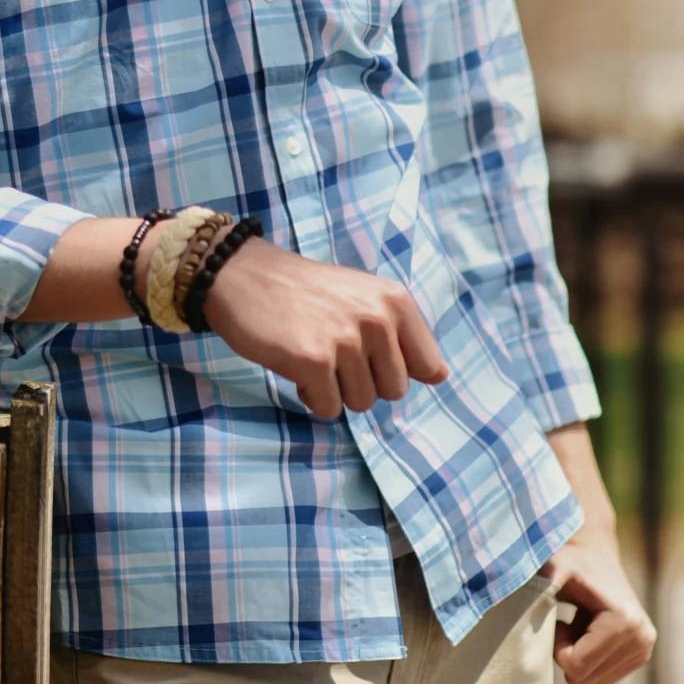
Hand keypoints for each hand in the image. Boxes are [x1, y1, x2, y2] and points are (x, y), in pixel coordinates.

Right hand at [198, 236, 446, 418]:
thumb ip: (402, 334)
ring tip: (311, 354)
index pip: (428, 366)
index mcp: (395, 301)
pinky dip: (310, 396)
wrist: (242, 275)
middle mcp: (377, 318)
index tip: (368, 354)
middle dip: (363, 382)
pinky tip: (295, 364)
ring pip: (360, 403)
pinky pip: (328, 409)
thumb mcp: (363, 297)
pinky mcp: (313, 361)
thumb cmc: (304, 290)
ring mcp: (346, 340)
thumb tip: (441, 376)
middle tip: (332, 351)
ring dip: (334, 389)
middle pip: (393, 391)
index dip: (394, 369)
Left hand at [545, 536, 656, 683]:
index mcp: (625, 622)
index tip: (561, 622)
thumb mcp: (556, 569)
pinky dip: (588, 661)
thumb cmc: (571, 564)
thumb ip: (549, 577)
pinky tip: (590, 634)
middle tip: (568, 625)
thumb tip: (546, 581)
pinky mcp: (641, 656)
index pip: (576, 667)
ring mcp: (644, 650)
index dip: (558, 647)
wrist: (595, 557)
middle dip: (567, 655)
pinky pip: (600, 680)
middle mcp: (642, 639)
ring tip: (580, 627)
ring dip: (577, 659)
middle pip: (584, 681)